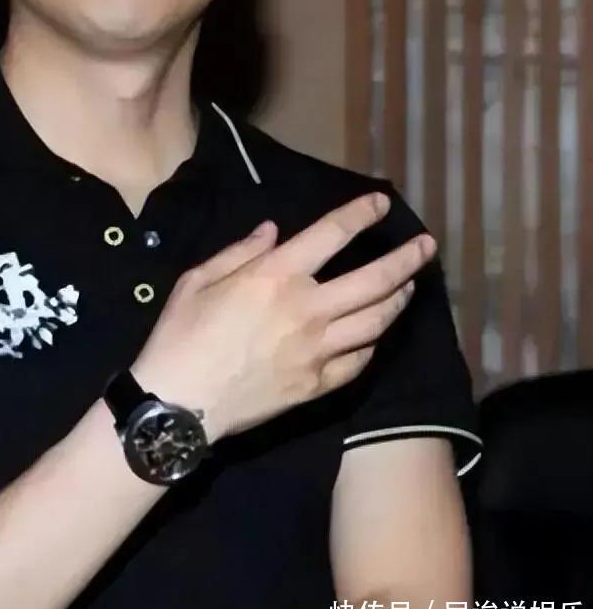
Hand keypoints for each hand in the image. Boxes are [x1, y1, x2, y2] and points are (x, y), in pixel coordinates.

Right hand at [132, 191, 433, 443]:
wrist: (179, 404)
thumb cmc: (181, 335)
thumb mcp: (197, 280)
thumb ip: (240, 252)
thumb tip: (274, 232)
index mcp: (276, 275)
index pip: (332, 234)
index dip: (361, 215)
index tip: (381, 204)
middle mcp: (307, 308)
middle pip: (374, 280)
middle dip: (407, 260)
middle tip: (427, 247)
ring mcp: (318, 350)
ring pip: (377, 321)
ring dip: (399, 299)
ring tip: (410, 286)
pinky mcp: (318, 385)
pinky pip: (360, 360)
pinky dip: (373, 343)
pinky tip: (377, 333)